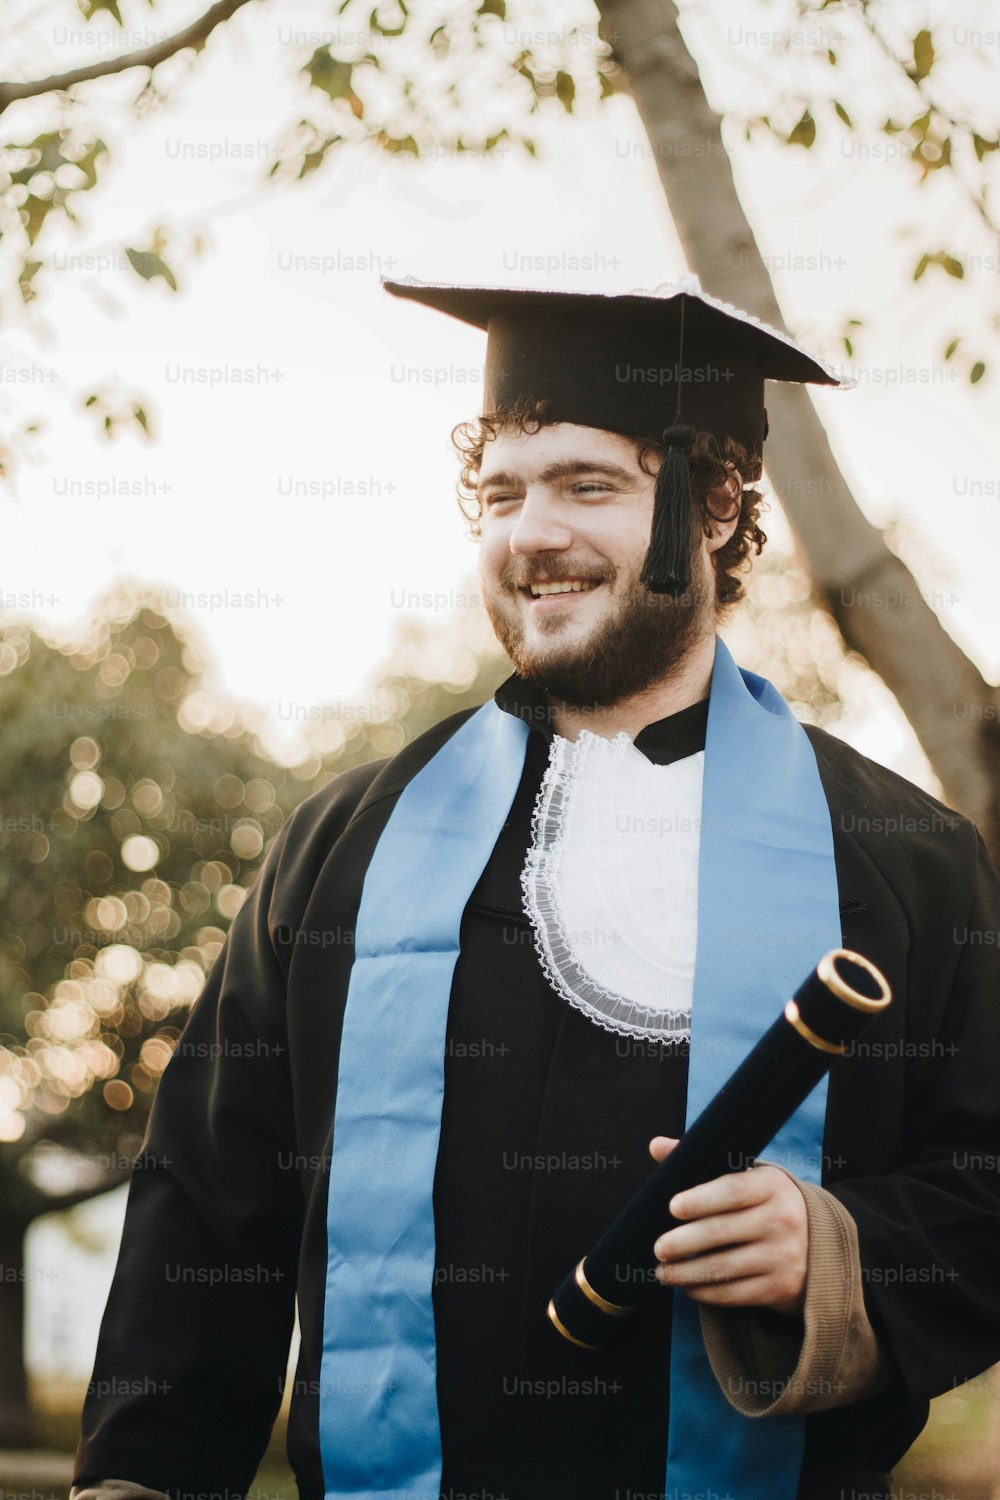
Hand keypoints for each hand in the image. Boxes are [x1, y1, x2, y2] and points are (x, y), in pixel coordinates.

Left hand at [648, 1136, 807, 1315]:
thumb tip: (656, 1146)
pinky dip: (706, 1293)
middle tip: (659, 1248)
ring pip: (724, 1267)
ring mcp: (784, 1256)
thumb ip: (703, 1162)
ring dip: (687, 1273)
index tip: (672, 1207)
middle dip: (684, 1242)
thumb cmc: (767, 1204)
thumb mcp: (748, 1177)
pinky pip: (735, 1293)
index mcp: (771, 1186)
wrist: (819, 1244)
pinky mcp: (780, 1287)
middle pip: (722, 1231)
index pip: (732, 1191)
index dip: (700, 1199)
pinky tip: (688, 1287)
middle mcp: (782, 1220)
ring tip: (663, 1271)